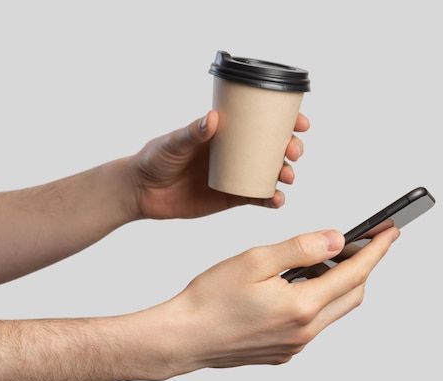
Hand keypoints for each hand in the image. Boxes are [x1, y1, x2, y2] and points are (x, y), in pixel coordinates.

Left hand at [128, 110, 309, 219]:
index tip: (299, 122)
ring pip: (271, 173)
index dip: (285, 121)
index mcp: (226, 133)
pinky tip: (278, 199)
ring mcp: (237, 175)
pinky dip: (272, 199)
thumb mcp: (174, 142)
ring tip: (287, 176)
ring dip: (286, 173)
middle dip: (291, 148)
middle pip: (274, 148)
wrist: (142, 192)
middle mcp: (236, 153)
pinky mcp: (232, 197)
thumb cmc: (155, 159)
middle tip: (292, 151)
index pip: (261, 122)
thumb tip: (214, 118)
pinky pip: (259, 198)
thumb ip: (193, 132)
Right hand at [141, 227, 399, 376]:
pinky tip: (300, 283)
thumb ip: (302, 248)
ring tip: (325, 258)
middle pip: (352, 295)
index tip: (391, 233)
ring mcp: (295, 345)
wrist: (183, 337)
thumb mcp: (257, 260)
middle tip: (363, 241)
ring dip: (338, 282)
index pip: (354, 273)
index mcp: (302, 306)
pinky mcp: (283, 351)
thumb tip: (337, 238)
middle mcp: (305, 332)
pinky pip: (314, 323)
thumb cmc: (211, 299)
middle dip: (363, 266)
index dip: (376, 250)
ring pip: (334, 309)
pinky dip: (318, 299)